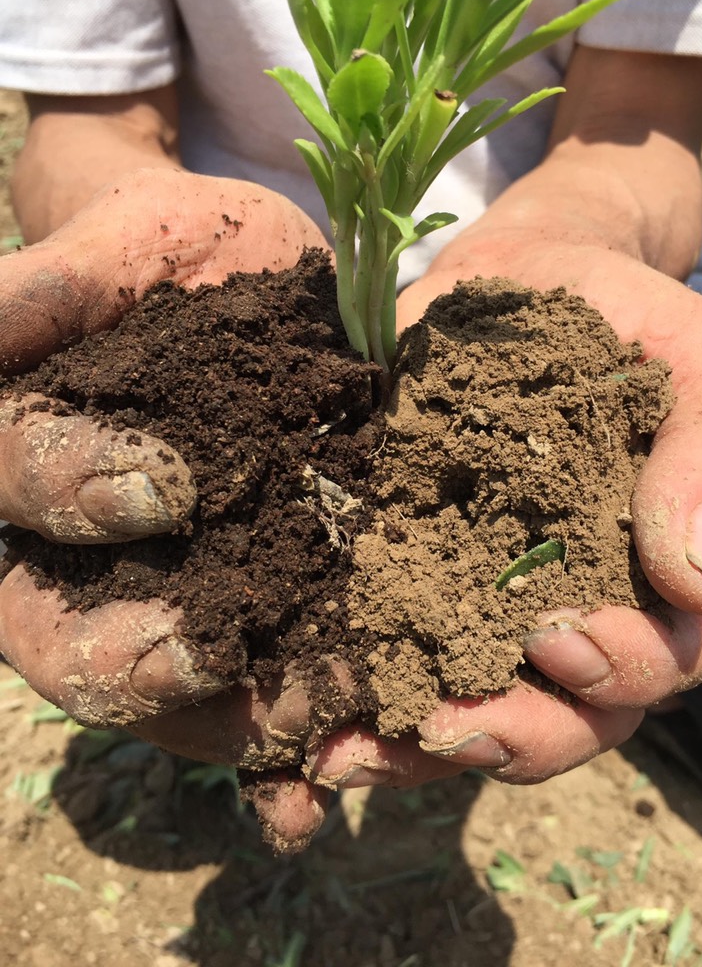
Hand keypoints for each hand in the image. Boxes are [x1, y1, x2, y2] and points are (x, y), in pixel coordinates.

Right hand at [0, 166, 335, 846]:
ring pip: (173, 692)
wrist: (247, 289)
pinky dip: (286, 755)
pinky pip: (259, 695)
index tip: (171, 486)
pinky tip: (313, 802)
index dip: (79, 492)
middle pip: (73, 641)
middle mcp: (79, 563)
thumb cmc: (155, 257)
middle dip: (145, 665)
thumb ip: (32, 296)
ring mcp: (173, 598)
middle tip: (217, 664)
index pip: (20, 488)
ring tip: (314, 740)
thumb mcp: (100, 256)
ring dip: (236, 729)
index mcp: (22, 470)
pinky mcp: (261, 612)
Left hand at [302, 241, 701, 789]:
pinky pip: (403, 667)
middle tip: (449, 720)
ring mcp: (498, 604)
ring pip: (485, 715)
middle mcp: (585, 606)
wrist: (512, 279)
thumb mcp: (693, 356)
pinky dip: (364, 707)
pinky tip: (315, 725)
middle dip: (518, 734)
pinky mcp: (419, 584)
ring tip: (350, 751)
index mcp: (662, 571)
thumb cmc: (614, 314)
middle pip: (576, 717)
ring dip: (423, 747)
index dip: (624, 667)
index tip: (556, 630)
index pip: (670, 658)